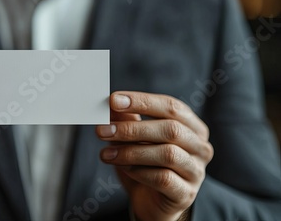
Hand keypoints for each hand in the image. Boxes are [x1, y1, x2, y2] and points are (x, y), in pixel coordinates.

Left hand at [96, 91, 213, 220]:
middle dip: (133, 128)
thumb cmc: (146, 164)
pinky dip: (139, 171)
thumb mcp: (134, 139)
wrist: (152, 202)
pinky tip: (123, 168)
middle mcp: (200, 147)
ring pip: (168, 154)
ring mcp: (196, 172)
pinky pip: (163, 178)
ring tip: (107, 153)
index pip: (172, 106)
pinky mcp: (186, 194)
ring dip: (131, 151)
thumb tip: (110, 104)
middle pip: (171, 129)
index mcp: (192, 127)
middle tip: (103, 131)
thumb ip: (127, 119)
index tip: (114, 100)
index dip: (142, 101)